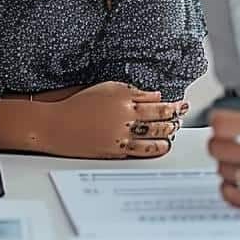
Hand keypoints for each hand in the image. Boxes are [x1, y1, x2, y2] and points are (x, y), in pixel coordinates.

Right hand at [44, 81, 185, 158]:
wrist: (58, 125)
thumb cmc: (78, 104)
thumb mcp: (106, 88)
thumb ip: (132, 91)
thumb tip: (154, 95)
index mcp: (124, 97)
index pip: (156, 100)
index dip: (170, 103)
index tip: (179, 103)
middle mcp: (126, 115)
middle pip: (161, 117)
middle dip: (174, 116)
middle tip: (182, 115)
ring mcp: (123, 134)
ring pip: (156, 134)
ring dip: (169, 132)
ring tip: (174, 129)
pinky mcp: (118, 150)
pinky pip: (144, 150)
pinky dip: (157, 148)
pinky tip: (163, 146)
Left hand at [209, 112, 239, 216]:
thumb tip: (218, 127)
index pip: (220, 123)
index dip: (216, 124)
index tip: (219, 127)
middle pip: (215, 148)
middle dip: (219, 145)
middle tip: (227, 146)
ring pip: (222, 171)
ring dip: (229, 166)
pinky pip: (229, 194)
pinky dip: (232, 187)